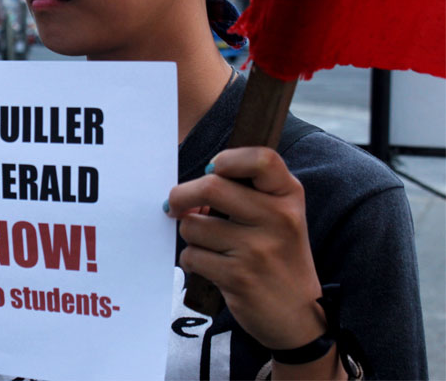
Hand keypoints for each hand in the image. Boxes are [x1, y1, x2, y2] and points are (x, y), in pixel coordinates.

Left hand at [166, 147, 326, 349]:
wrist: (298, 316)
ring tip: (210, 245)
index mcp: (289, 196)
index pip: (262, 159)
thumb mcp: (279, 216)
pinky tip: (211, 267)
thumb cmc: (278, 256)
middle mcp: (278, 219)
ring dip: (190, 235)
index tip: (212, 169)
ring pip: (193, 225)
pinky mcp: (238, 277)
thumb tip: (188, 191)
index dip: (229, 158)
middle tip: (176, 205)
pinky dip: (192, 260)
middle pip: (211, 186)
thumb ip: (243, 193)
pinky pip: (192, 256)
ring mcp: (258, 249)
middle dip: (182, 195)